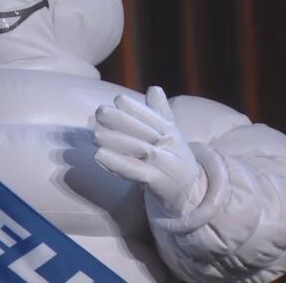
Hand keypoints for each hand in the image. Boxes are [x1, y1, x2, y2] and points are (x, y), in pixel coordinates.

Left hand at [93, 86, 200, 215]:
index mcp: (172, 133)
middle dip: (122, 121)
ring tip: (95, 135)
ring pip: (141, 151)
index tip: (117, 99)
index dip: (136, 108)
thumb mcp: (169, 136)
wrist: (189, 197)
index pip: (154, 117)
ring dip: (116, 142)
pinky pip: (138, 173)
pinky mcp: (161, 185)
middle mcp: (172, 147)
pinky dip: (118, 164)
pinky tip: (99, 156)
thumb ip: (160, 113)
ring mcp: (168, 166)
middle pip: (145, 132)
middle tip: (100, 112)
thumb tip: (153, 88)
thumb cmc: (171, 161)